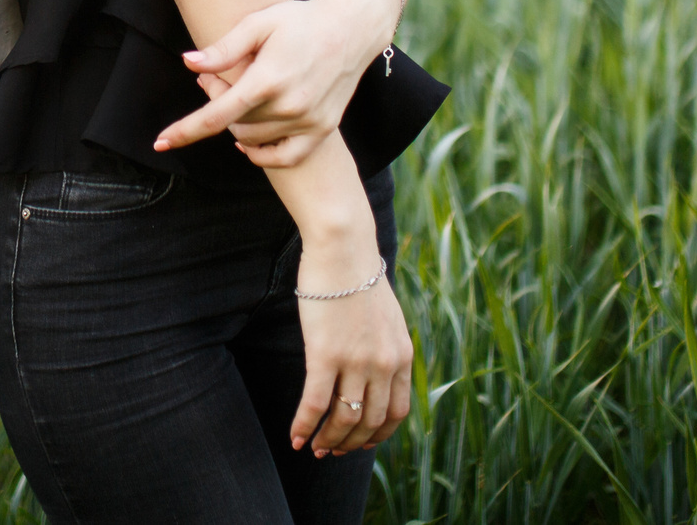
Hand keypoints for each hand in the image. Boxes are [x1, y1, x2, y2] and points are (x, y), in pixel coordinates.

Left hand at [152, 0, 388, 166]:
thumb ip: (223, 49)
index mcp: (267, 79)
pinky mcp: (323, 129)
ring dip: (236, 124)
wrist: (352, 28)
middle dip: (215, 105)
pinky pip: (285, 157)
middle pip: (233, 124)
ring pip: (253, 139)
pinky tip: (249, 142)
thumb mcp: (258, 24)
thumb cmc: (301, 20)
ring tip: (239, 94)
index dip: (185, 130)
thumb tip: (189, 64)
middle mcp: (288, 106)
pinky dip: (262, 154)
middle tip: (214, 80)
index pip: (216, 115)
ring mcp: (308, 121)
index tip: (160, 143)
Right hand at [291, 241, 415, 455]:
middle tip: (331, 451)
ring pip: (345, 418)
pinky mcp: (326, 353)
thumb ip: (384, 345)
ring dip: (328, 440)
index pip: (397, 413)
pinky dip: (304, 425)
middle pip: (371, 422)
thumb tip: (371, 369)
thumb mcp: (385, 315)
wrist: (343, 245)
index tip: (360, 443)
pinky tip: (294, 437)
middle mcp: (385, 363)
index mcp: (402, 355)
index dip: (377, 435)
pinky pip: (316, 403)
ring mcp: (357, 360)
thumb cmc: (356, 274)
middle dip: (350, 443)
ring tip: (314, 448)